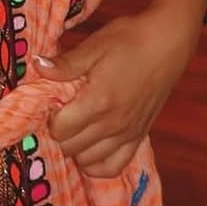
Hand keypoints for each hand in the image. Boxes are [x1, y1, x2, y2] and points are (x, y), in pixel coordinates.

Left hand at [35, 7, 198, 177]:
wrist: (168, 42)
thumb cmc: (130, 39)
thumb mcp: (95, 46)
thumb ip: (66, 64)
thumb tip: (37, 66)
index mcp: (98, 101)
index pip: (60, 129)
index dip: (49, 117)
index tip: (50, 102)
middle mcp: (113, 123)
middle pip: (70, 147)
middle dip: (58, 133)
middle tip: (59, 112)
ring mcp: (128, 133)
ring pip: (88, 160)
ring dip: (74, 147)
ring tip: (73, 126)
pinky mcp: (139, 136)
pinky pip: (113, 166)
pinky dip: (97, 163)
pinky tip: (90, 146)